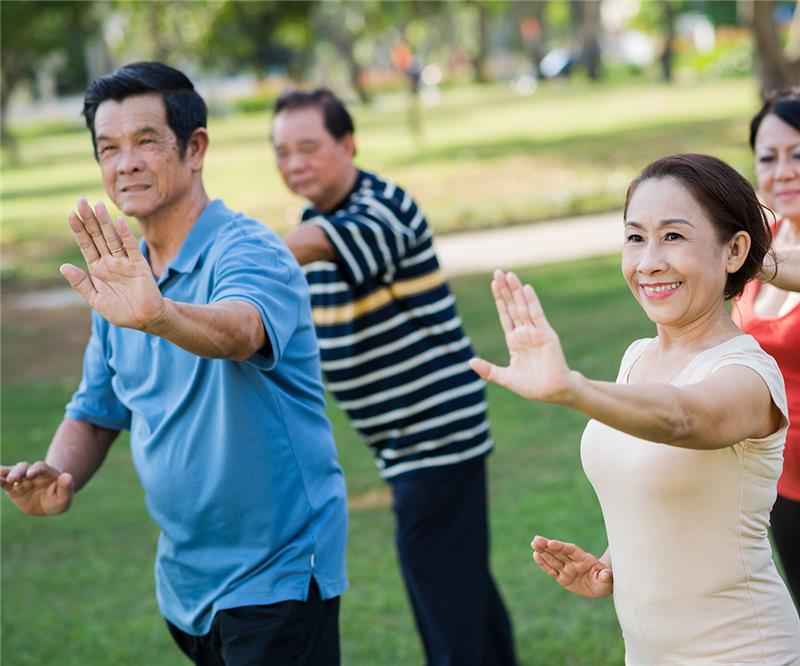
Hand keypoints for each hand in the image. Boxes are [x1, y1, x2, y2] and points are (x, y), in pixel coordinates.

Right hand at [0, 461, 73, 515]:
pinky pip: (3, 483)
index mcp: (47, 473)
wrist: (48, 504)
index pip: (41, 468)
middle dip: (18, 471)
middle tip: (13, 478)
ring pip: (13, 472)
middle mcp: (33, 473)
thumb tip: (67, 476)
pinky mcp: (12, 488)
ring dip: (6, 472)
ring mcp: (22, 479)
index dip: (36, 470)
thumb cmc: (59, 498)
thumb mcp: (65, 496)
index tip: (30, 474)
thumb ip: (66, 486)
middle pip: (24, 468)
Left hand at [60, 198, 165, 329]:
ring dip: (104, 222)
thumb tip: (63, 267)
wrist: (144, 319)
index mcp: (98, 269)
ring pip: (112, 238)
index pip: (86, 244)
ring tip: (97, 205)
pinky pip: (131, 247)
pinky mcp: (139, 265)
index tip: (71, 214)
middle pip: (98, 236)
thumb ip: (81, 283)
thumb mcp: (96, 299)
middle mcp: (110, 261)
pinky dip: (125, 235)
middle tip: (81, 200)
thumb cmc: (120, 311)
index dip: (78, 230)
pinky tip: (118, 221)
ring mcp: (124, 262)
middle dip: (89, 219)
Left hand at [469, 270, 574, 401]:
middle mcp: (524, 333)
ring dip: (516, 291)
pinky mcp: (546, 334)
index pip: (505, 315)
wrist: (552, 392)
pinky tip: (526, 288)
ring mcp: (535, 332)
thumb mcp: (505, 378)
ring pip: (523, 307)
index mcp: (514, 341)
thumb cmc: (532, 386)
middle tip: (498, 272)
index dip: (499, 300)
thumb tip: (470, 362)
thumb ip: (488, 370)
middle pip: (512, 306)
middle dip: (505, 290)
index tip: (493, 284)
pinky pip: (537, 315)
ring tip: (509, 274)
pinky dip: (531, 301)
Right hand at [531, 535, 612, 597]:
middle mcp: (573, 562)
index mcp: (584, 560)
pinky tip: (536, 555)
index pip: (571, 551)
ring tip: (533, 543)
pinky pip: (551, 570)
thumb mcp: (608, 581)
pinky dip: (543, 563)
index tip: (551, 543)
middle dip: (547, 546)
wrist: (600, 585)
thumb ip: (606, 577)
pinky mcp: (562, 577)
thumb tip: (607, 574)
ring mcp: (567, 569)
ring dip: (543, 551)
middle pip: (559, 552)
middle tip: (536, 539)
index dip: (561, 546)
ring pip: (553, 559)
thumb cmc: (605, 581)